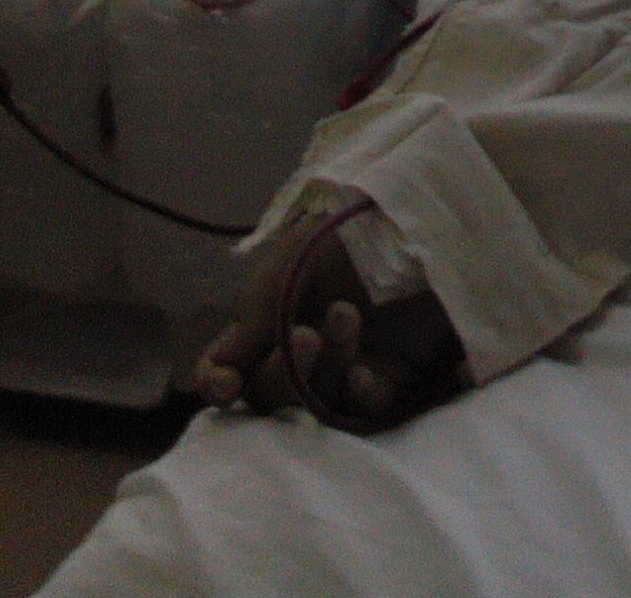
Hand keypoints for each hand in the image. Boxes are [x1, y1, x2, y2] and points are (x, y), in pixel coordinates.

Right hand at [193, 218, 463, 430]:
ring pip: (313, 403)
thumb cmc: (346, 232)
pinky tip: (362, 374)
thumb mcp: (287, 264)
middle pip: (268, 396)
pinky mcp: (388, 378)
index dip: (216, 383)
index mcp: (265, 321)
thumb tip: (218, 376)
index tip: (226, 383)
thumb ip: (251, 317)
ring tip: (346, 317)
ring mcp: (342, 367)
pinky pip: (362, 410)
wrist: (414, 220)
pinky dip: (357, 396)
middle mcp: (299, 351)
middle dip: (280, 374)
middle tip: (304, 335)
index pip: (225, 368)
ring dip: (323, 369)